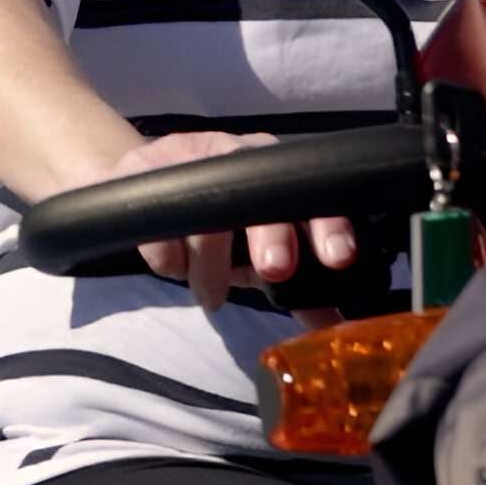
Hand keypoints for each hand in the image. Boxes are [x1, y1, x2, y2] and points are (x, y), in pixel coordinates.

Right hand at [92, 131, 360, 311]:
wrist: (150, 181)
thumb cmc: (220, 223)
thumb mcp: (259, 255)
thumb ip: (297, 291)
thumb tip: (331, 329)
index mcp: (279, 178)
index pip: (312, 196)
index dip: (328, 224)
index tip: (339, 258)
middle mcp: (242, 157)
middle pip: (261, 191)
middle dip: (271, 233)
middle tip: (274, 269)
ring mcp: (193, 156)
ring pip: (206, 204)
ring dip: (210, 260)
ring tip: (211, 296)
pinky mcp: (146, 165)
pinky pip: (157, 210)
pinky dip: (167, 251)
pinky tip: (174, 267)